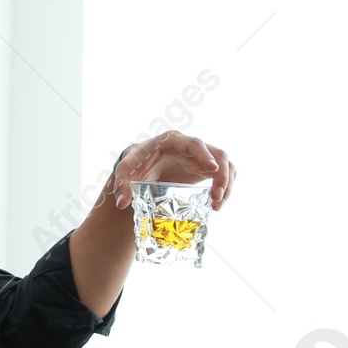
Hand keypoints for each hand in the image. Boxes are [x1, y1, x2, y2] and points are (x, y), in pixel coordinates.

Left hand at [111, 132, 234, 209]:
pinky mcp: (206, 168)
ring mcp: (201, 156)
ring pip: (225, 164)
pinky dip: (226, 187)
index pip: (194, 143)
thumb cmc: (135, 164)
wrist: (142, 166)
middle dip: (221, 175)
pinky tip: (216, 204)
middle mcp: (191, 146)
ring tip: (216, 206)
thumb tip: (122, 203)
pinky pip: (225, 173)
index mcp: (172, 141)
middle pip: (217, 154)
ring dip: (226, 184)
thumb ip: (122, 185)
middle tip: (216, 196)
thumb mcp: (125, 172)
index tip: (212, 169)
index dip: (204, 155)